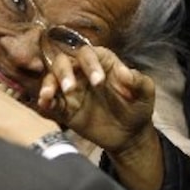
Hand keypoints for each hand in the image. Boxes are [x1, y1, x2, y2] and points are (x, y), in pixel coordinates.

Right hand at [37, 46, 163, 189]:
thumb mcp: (145, 94)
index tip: (99, 82)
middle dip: (64, 72)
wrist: (130, 135)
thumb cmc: (138, 108)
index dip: (91, 64)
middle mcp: (83, 73)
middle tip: (70, 88)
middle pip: (64, 61)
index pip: (89, 54)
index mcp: (102, 63)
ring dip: (48, 84)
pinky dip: (44, 102)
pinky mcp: (65, 109)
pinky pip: (50, 102)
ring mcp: (72, 90)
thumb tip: (125, 73)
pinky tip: (44, 104)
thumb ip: (139, 81)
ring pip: (52, 78)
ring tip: (48, 96)